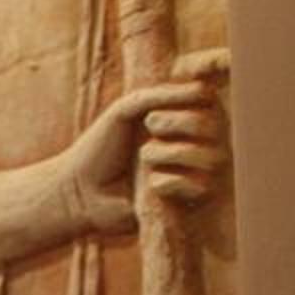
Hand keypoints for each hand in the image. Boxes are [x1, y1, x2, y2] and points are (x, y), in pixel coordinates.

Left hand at [66, 48, 229, 233]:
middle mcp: (197, 144)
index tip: (157, 106)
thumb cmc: (101, 148)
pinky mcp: (189, 203)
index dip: (193, 98)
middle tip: (149, 125)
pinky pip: (197, 186)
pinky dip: (168, 182)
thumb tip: (202, 92)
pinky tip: (150, 187)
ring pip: (210, 157)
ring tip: (143, 158)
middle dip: (177, 122)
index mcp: (182, 119)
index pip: (210, 101)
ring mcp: (196, 174)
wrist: (80, 190)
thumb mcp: (126, 110)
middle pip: (214, 126)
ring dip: (169, 154)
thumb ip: (160, 96)